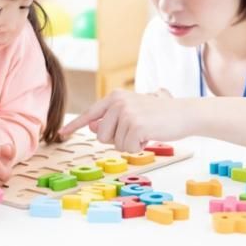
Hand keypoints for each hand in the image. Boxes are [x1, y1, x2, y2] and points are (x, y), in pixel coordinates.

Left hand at [59, 89, 188, 152]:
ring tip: (145, 131)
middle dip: (117, 140)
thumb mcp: (132, 113)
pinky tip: (150, 135)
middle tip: (136, 131)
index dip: (75, 125)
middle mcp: (117, 102)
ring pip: (115, 144)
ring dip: (130, 143)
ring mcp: (126, 113)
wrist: (183, 113)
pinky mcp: (135, 125)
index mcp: (115, 97)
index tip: (62, 133)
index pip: (90, 114)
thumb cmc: (159, 115)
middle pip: (102, 136)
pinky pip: (128, 148)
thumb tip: (93, 127)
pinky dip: (139, 146)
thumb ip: (112, 119)